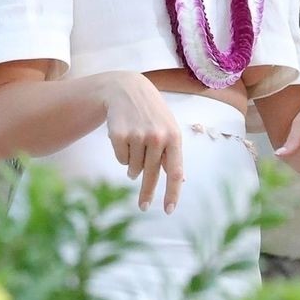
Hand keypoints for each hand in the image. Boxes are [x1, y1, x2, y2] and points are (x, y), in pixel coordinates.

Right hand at [95, 72, 184, 214]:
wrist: (127, 89)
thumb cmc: (152, 113)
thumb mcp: (168, 128)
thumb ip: (172, 154)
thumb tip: (181, 179)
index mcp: (173, 137)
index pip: (174, 172)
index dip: (172, 193)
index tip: (168, 210)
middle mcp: (156, 137)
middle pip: (151, 174)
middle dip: (147, 193)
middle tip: (143, 206)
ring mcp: (137, 135)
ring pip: (134, 168)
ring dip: (133, 166)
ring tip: (135, 147)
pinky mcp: (118, 134)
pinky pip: (120, 159)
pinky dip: (122, 154)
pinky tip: (124, 138)